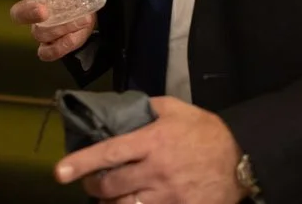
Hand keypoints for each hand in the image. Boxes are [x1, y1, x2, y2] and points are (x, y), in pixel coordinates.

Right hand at [5, 0, 107, 61]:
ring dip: (59, 28)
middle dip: (29, 13)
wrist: (84, 9)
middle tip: (44, 11)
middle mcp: (31, 8)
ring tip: (81, 20)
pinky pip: (46, 52)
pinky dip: (58, 48)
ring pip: (38, 33)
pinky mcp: (49, 45)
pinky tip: (71, 40)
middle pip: (17, 14)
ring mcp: (39, 28)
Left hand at [54, 96, 242, 203]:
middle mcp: (156, 170)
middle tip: (90, 183)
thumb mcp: (177, 109)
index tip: (60, 172)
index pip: (109, 153)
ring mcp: (167, 196)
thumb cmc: (206, 132)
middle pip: (111, 186)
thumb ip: (147, 107)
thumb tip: (122, 109)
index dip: (81, 163)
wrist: (241, 161)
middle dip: (93, 186)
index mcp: (152, 141)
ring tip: (108, 197)